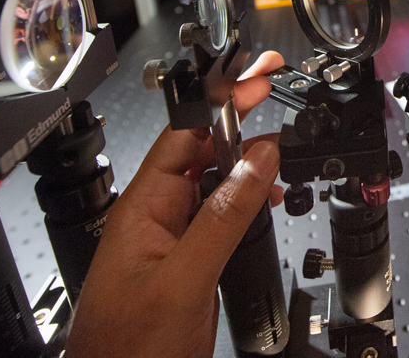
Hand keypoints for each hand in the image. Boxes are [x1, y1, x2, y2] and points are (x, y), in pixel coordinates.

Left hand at [64, 51, 286, 357]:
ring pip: (213, 184)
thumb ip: (223, 216)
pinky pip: (218, 217)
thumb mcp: (184, 278)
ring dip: (247, 161)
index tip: (256, 78)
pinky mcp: (188, 265)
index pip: (186, 134)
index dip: (223, 101)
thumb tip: (258, 159)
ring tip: (281, 146)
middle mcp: (155, 218)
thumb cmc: (128, 349)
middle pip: (201, 151)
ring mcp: (172, 242)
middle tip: (272, 86)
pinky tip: (266, 196)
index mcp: (142, 208)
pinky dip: (247, 199)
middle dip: (238, 118)